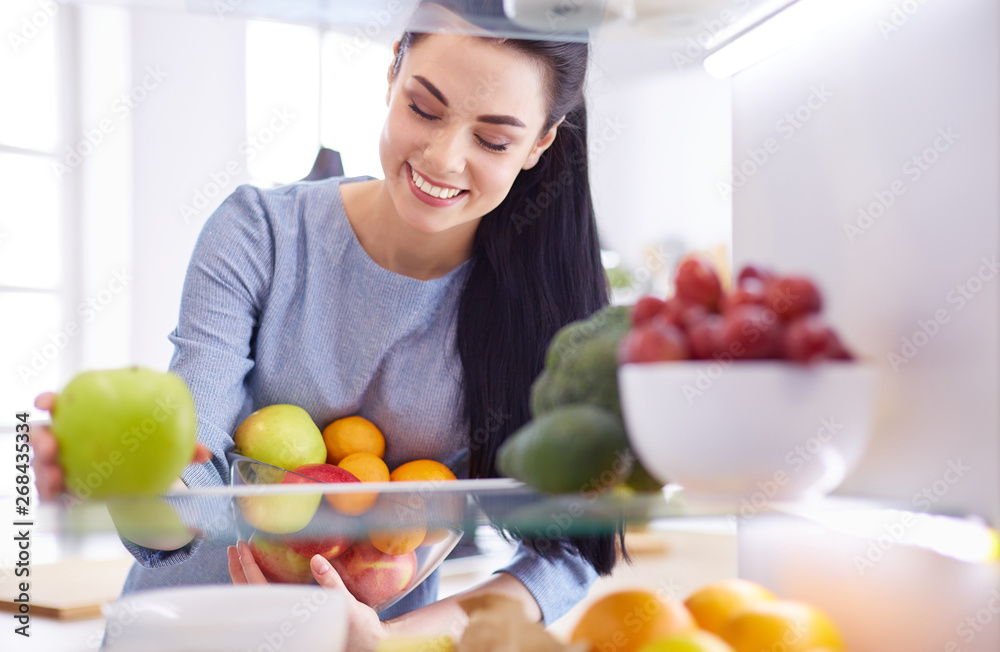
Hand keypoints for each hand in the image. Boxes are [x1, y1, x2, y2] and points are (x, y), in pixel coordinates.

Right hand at [30, 391, 212, 500]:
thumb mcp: (164, 440)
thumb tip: (205, 454)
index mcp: (85, 417)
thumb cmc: (148, 445)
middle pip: (43, 436)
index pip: (60, 405)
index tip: (47, 403)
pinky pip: (56, 493)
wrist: (144, 471)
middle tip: (50, 445)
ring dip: (43, 471)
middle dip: (39, 439)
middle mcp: (68, 440)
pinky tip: (66, 500)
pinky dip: (56, 495)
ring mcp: (63, 464)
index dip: (49, 402)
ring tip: (54, 476)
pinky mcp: (65, 488)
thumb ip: (182, 444)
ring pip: (44, 466)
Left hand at [228, 541, 388, 651]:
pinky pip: (270, 601)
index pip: (261, 589)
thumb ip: (330, 582)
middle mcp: (285, 621)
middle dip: (239, 571)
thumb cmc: (359, 628)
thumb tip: (317, 560)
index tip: (242, 548)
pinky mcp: (295, 620)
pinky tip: (261, 574)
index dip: (249, 567)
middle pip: (251, 596)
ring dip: (247, 579)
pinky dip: (260, 586)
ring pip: (258, 600)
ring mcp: (288, 621)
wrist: (368, 645)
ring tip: (241, 558)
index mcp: (292, 616)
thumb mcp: (347, 604)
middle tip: (234, 549)